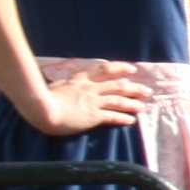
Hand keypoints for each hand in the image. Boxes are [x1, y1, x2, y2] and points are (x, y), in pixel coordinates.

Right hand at [22, 63, 155, 138]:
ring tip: (143, 106)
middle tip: (147, 91)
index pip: (105, 69)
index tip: (132, 69)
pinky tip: (131, 121)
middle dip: (134, 88)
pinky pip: (112, 116)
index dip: (121, 68)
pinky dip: (123, 118)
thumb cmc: (44, 97)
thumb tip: (65, 84)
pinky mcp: (92, 116)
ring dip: (132, 103)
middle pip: (118, 85)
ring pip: (118, 100)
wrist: (42, 108)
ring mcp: (93, 101)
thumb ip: (66, 84)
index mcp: (81, 78)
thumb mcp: (57, 85)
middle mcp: (90, 88)